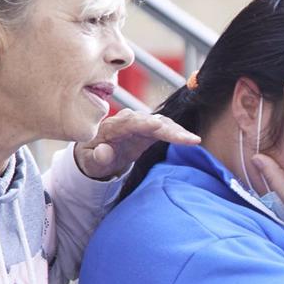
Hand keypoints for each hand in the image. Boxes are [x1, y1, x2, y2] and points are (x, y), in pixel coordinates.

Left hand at [74, 109, 200, 179]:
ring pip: (161, 122)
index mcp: (111, 127)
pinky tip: (191, 139)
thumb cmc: (91, 159)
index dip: (145, 124)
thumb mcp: (90, 162)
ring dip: (177, 131)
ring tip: (193, 140)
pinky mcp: (149, 129)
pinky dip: (178, 133)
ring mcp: (139, 123)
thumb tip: (104, 151)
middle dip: (169, 128)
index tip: (159, 126)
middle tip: (187, 138)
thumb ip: (96, 157)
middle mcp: (127, 121)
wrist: (95, 154)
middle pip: (150, 121)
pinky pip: (165, 128)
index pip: (129, 123)